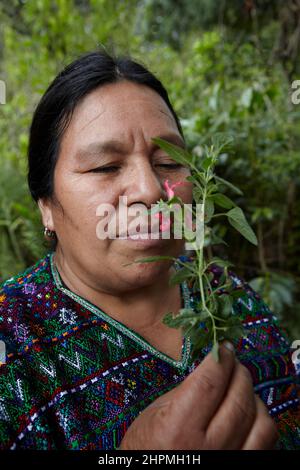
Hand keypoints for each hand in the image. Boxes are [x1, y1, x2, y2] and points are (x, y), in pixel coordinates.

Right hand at [119, 343, 277, 449]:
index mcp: (178, 430)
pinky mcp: (240, 468)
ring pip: (259, 420)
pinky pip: (267, 439)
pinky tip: (247, 409)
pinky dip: (261, 418)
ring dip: (252, 395)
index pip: (209, 383)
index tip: (223, 347)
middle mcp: (207, 450)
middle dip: (238, 371)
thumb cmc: (146, 445)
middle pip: (237, 399)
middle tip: (232, 361)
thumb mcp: (155, 412)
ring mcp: (228, 461)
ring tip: (239, 385)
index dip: (220, 360)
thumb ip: (186, 389)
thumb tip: (215, 365)